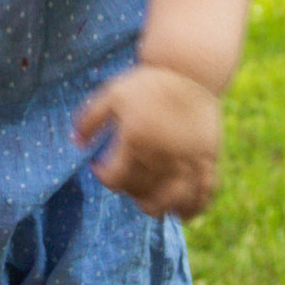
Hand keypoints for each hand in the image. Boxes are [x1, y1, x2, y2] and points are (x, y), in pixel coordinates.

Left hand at [75, 62, 222, 215]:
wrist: (192, 69)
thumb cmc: (148, 82)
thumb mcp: (112, 92)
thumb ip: (90, 118)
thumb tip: (76, 144)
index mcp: (136, 137)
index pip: (116, 179)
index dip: (103, 177)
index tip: (99, 167)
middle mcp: (162, 152)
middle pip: (142, 192)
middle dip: (128, 191)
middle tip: (126, 179)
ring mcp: (188, 157)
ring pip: (173, 200)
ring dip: (159, 207)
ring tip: (150, 204)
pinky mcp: (208, 158)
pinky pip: (204, 192)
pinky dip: (194, 208)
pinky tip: (184, 215)